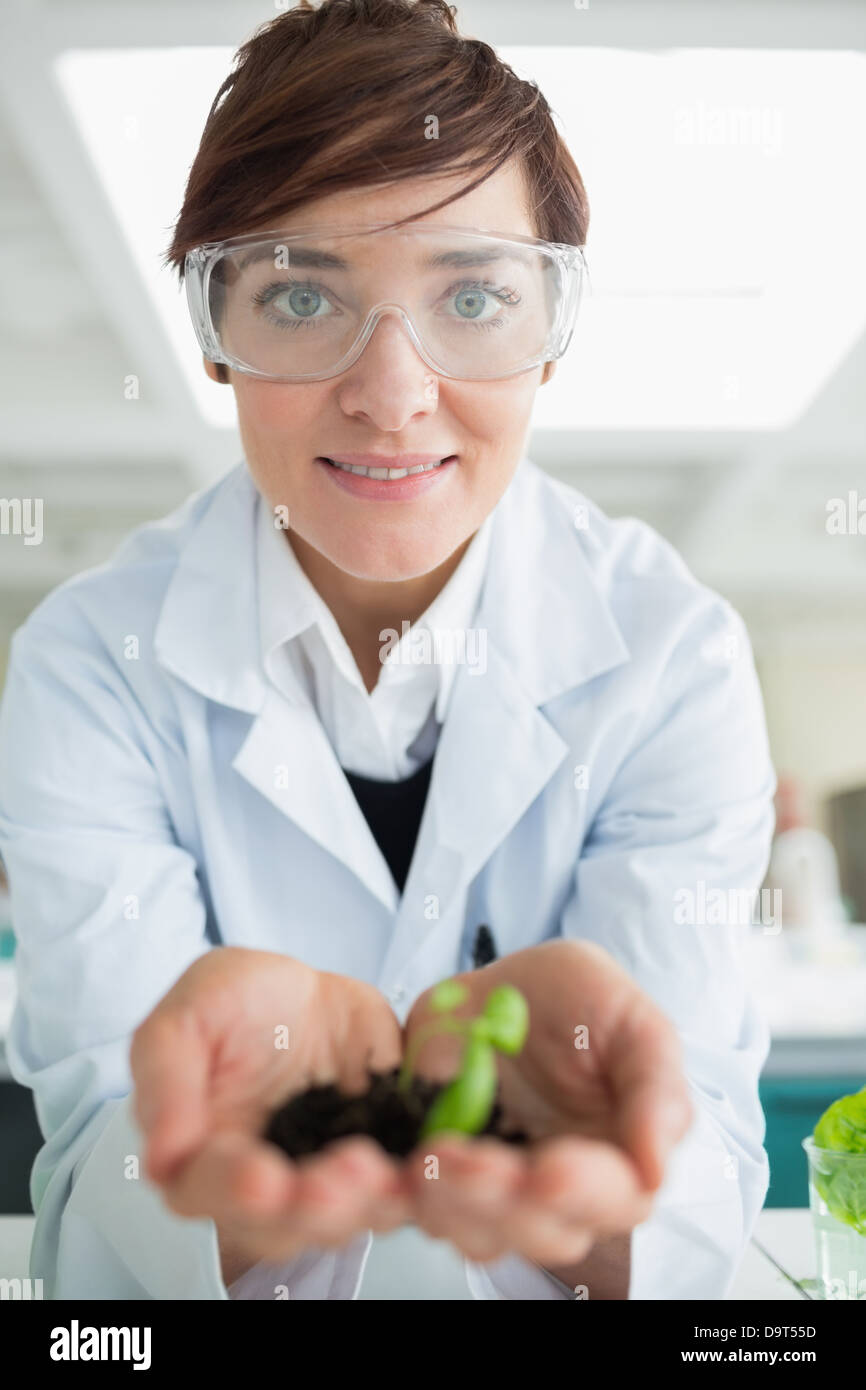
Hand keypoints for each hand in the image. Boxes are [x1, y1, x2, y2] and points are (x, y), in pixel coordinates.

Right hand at [130, 948, 410, 1271]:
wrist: (306, 992)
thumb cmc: (236, 1002)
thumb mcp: (190, 1013)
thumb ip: (167, 1076)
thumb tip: (161, 1155)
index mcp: (204, 1159)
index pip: (209, 1191)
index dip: (235, 1190)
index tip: (262, 1180)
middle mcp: (266, 1189)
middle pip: (283, 1223)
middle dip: (312, 1208)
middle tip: (338, 1181)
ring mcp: (328, 1184)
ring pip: (348, 1217)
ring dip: (366, 1203)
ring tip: (381, 1172)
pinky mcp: (384, 1164)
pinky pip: (407, 1186)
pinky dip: (420, 1182)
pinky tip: (431, 1161)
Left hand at [401, 939, 693, 1266]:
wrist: (505, 979)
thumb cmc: (582, 1000)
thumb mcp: (633, 1022)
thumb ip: (655, 1089)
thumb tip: (657, 1169)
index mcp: (618, 1159)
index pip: (614, 1200)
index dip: (585, 1192)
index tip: (553, 1167)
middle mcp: (558, 1189)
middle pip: (542, 1232)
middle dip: (506, 1203)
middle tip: (470, 1161)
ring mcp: (494, 1188)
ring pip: (479, 1233)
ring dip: (454, 1204)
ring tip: (432, 1157)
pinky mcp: (438, 1171)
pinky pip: (419, 1206)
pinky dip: (405, 1193)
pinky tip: (401, 1161)